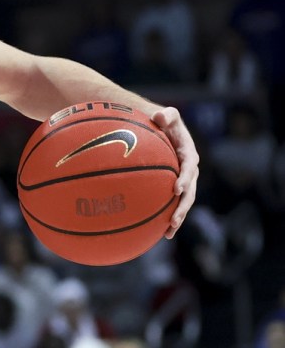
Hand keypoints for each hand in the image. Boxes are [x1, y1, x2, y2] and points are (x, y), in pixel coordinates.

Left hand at [151, 106, 199, 239]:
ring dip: (177, 217)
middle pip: (190, 191)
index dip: (185, 178)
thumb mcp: (167, 114)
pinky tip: (157, 233)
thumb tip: (159, 115)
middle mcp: (189, 170)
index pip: (190, 168)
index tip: (176, 189)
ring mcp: (182, 180)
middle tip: (174, 219)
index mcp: (188, 154)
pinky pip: (171, 203)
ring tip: (168, 232)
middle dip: (183, 206)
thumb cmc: (161, 121)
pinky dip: (166, 217)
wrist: (159, 129)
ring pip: (183, 202)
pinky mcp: (173, 187)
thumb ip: (166, 115)